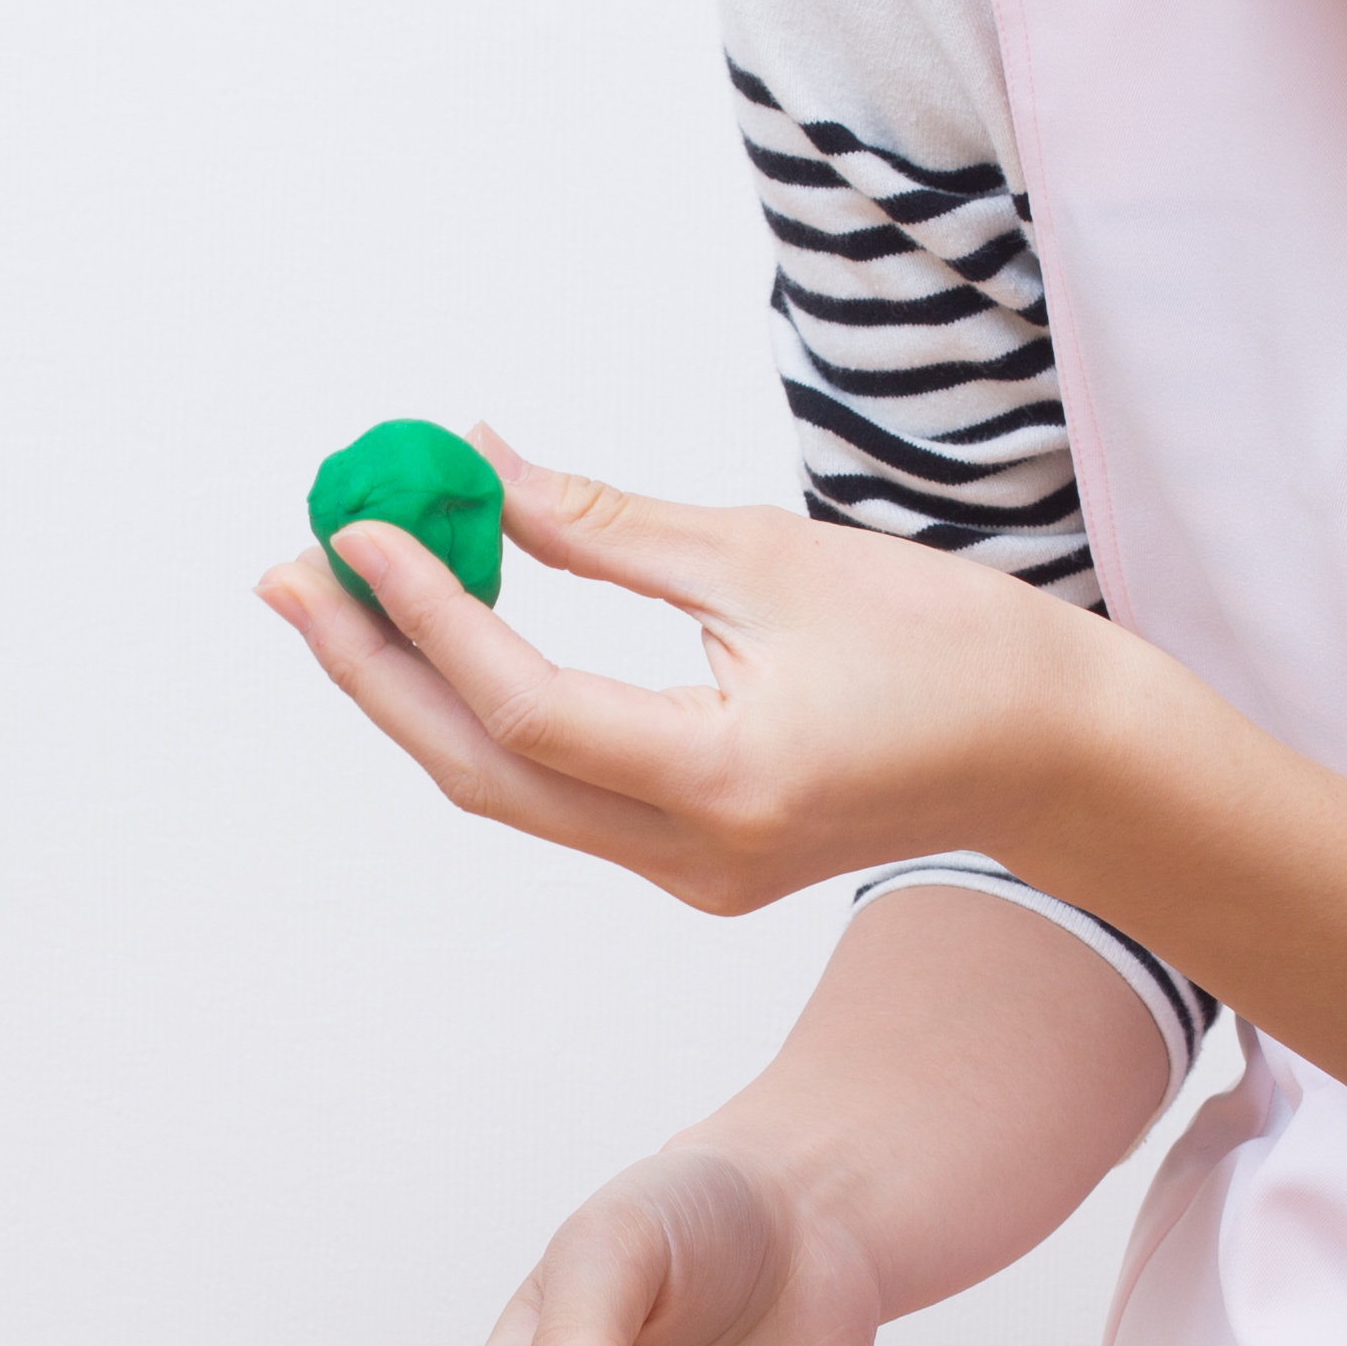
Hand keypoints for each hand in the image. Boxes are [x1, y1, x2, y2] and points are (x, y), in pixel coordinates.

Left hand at [254, 434, 1169, 914]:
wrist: (1055, 758)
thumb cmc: (948, 644)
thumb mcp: (771, 558)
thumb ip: (608, 526)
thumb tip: (476, 470)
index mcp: (723, 781)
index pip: (524, 703)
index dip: (425, 612)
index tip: (356, 524)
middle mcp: (691, 855)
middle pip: (481, 769)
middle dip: (373, 666)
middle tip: (291, 568)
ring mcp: (687, 876)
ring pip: (508, 790)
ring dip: (414, 689)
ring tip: (336, 589)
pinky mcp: (693, 864)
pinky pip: (557, 791)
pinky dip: (488, 711)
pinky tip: (439, 635)